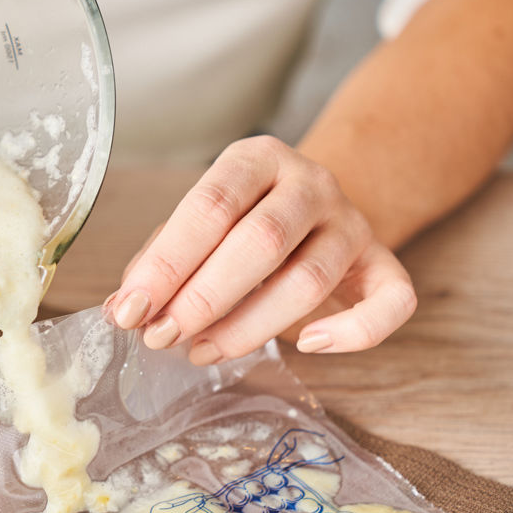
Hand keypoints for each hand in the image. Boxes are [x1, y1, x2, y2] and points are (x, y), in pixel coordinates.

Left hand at [105, 136, 416, 364]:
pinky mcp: (384, 263)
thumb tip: (121, 310)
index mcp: (255, 160)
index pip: (209, 207)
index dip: (166, 265)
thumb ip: (158, 264)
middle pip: (260, 242)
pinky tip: (308, 346)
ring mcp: (352, 222)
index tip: (131, 310)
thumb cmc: (238, 224)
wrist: (314, 207)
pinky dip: (354, 332)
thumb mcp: (195, 228)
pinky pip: (391, 300)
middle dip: (201, 299)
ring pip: (309, 280)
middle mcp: (311, 182)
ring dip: (248, 327)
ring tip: (201, 351)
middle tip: (161, 337)